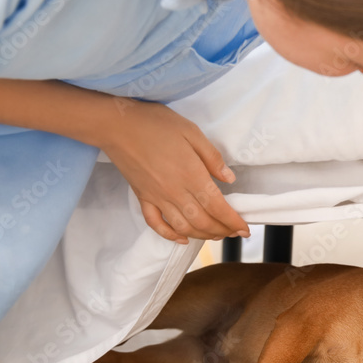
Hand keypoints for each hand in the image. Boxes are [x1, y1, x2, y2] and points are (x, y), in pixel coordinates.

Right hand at [100, 100, 249, 243]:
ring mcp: (157, 197)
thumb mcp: (192, 132)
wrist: (117, 124)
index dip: (233, 221)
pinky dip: (170, 235)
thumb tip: (230, 179)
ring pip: (183, 227)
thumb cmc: (156, 123)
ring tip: (216, 235)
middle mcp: (175, 192)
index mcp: (191, 175)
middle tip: (234, 232)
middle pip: (203, 221)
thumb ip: (212, 157)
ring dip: (202, 236)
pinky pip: (156, 224)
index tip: (245, 230)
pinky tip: (183, 238)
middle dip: (222, 231)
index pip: (217, 207)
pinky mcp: (142, 197)